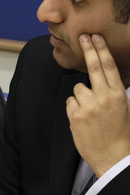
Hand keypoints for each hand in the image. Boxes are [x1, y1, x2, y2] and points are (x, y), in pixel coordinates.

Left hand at [66, 34, 129, 176]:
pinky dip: (75, 108)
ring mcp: (88, 106)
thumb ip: (114, 92)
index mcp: (119, 95)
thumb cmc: (121, 133)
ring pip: (78, 89)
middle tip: (83, 36)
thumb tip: (106, 76)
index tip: (95, 37)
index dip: (101, 50)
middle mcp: (104, 97)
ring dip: (82, 97)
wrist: (113, 157)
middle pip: (93, 68)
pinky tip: (84, 120)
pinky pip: (70, 102)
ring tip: (92, 112)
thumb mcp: (125, 109)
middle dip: (88, 50)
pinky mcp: (75, 115)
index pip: (109, 67)